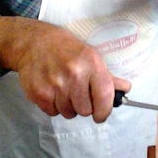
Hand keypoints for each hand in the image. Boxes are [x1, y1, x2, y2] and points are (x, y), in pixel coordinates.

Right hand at [14, 21, 130, 122]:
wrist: (33, 42)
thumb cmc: (65, 48)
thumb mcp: (90, 55)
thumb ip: (107, 76)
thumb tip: (125, 89)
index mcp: (91, 63)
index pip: (105, 96)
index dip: (105, 111)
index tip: (101, 115)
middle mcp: (74, 74)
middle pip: (85, 110)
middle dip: (82, 105)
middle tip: (76, 92)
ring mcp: (55, 85)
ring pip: (68, 113)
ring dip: (67, 106)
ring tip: (62, 88)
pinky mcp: (39, 93)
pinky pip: (52, 112)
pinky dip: (53, 105)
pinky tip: (51, 89)